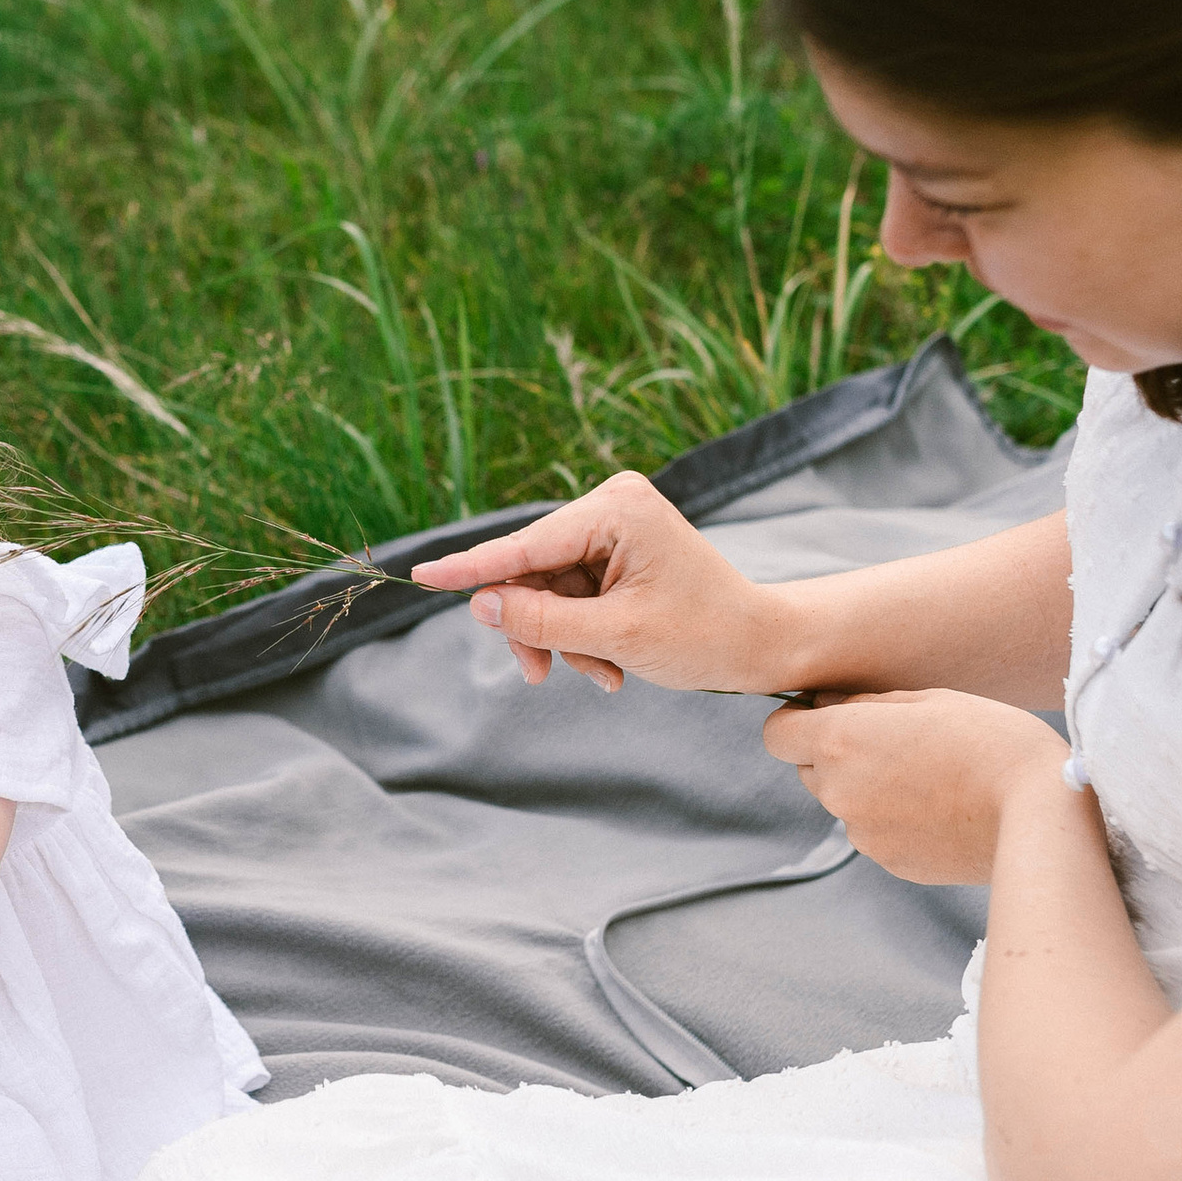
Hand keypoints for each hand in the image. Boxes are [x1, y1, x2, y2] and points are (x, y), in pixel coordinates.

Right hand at [415, 469, 785, 693]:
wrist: (761, 645)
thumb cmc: (705, 636)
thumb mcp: (617, 637)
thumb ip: (543, 620)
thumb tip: (479, 603)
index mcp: (616, 509)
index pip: (525, 544)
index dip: (471, 568)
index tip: (420, 576)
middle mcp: (611, 505)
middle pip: (531, 570)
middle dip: (537, 626)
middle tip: (541, 676)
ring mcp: (613, 527)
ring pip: (547, 590)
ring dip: (563, 639)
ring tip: (600, 675)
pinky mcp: (616, 551)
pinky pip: (570, 595)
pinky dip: (580, 635)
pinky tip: (607, 664)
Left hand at [760, 687, 1063, 883]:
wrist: (1036, 813)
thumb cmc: (990, 739)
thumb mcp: (928, 698)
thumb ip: (865, 702)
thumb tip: (827, 703)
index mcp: (841, 741)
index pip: (777, 734)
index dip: (796, 721)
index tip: (825, 713)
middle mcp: (839, 791)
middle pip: (810, 768)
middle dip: (835, 753)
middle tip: (894, 740)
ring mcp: (863, 833)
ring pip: (844, 802)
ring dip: (867, 787)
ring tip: (929, 775)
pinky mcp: (890, 862)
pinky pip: (875, 832)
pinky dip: (894, 818)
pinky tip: (941, 807)